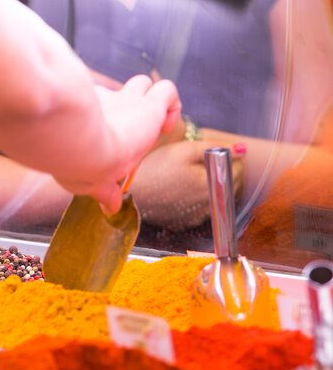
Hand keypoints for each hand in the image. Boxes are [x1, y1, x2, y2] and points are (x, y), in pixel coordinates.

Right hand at [57, 75, 181, 213]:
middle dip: (136, 107)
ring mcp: (128, 104)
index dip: (119, 132)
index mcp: (92, 125)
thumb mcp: (87, 184)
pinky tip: (167, 125)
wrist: (80, 144)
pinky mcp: (149, 105)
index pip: (109, 119)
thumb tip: (110, 208)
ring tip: (160, 125)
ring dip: (156, 102)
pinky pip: (167, 91)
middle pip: (126, 96)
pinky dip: (173, 105)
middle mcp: (108, 109)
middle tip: (138, 134)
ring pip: (144, 85)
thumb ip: (103, 192)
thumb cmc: (76, 163)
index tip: (122, 154)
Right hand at [129, 139, 243, 230]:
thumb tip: (241, 149)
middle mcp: (207, 204)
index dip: (227, 157)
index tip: (211, 153)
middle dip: (219, 172)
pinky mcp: (182, 222)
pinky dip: (192, 200)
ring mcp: (194, 216)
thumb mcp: (183, 150)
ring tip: (184, 177)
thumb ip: (214, 148)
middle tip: (197, 163)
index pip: (237, 170)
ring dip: (206, 187)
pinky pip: (196, 209)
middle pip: (227, 185)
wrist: (127, 192)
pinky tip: (177, 191)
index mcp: (211, 184)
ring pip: (213, 197)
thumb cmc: (153, 168)